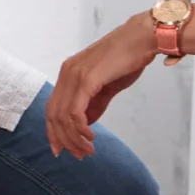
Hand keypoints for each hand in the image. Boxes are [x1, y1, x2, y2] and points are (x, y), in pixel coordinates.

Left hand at [45, 16, 155, 158]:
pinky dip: (80, 128)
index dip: (54, 132)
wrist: (142, 39)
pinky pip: (75, 111)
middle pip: (53, 115)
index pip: (52, 108)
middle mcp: (67, 72)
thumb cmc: (127, 59)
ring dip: (74, 138)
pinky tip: (91, 136)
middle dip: (64, 140)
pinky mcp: (87, 79)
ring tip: (88, 149)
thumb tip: (84, 124)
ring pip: (63, 116)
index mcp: (68, 73)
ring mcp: (75, 74)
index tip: (61, 150)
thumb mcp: (106, 86)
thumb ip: (93, 104)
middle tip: (78, 155)